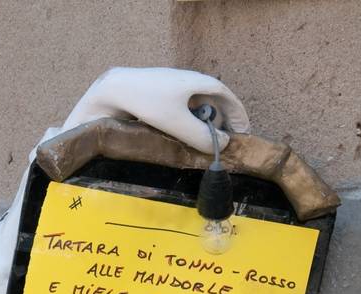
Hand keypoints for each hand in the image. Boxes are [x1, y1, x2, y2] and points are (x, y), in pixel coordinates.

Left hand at [63, 66, 249, 153]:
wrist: (116, 90)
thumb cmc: (149, 103)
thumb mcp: (178, 124)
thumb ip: (201, 136)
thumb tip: (225, 144)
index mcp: (199, 82)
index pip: (227, 97)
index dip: (238, 114)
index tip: (244, 131)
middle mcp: (190, 81)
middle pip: (214, 101)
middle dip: (223, 121)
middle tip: (227, 141)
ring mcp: (174, 87)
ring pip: (198, 106)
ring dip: (205, 123)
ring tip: (207, 142)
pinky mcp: (161, 95)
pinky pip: (183, 109)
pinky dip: (190, 122)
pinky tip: (185, 137)